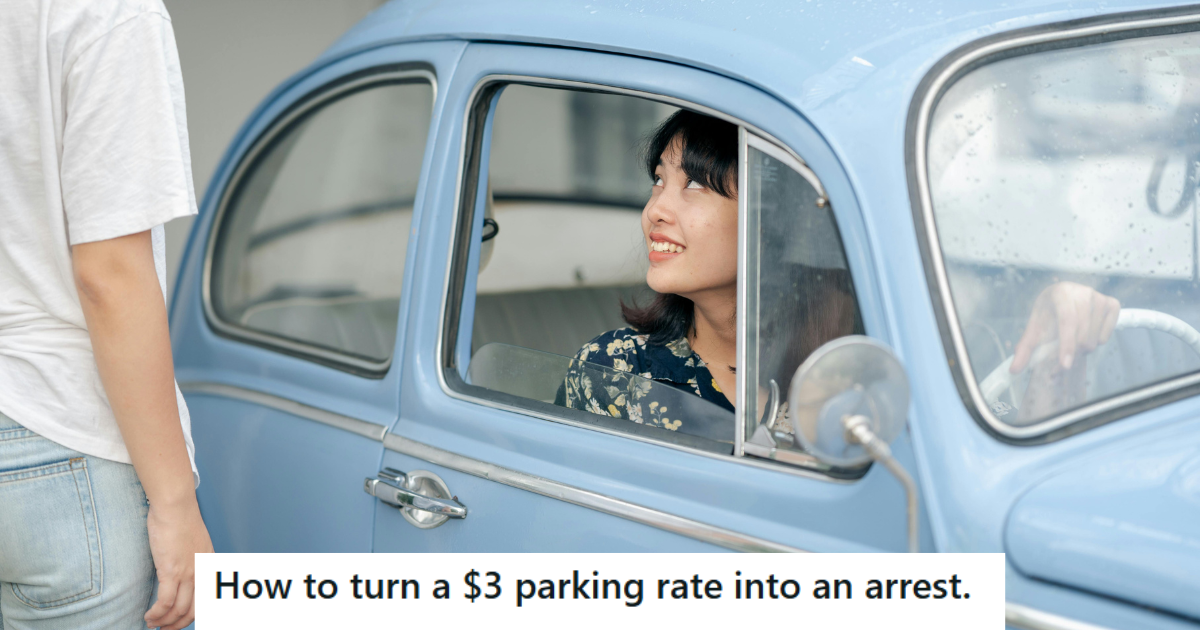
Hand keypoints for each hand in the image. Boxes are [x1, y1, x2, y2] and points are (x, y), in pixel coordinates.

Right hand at [144, 500, 212, 629]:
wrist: (176, 506)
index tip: (180, 621)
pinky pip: (165, 602)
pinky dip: (156, 613)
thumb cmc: (180, 519)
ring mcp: (188, 572)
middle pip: (193, 610)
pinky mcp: (171, 571)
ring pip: (178, 610)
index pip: (207, 600)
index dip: (193, 615)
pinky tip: (149, 615)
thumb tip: (182, 568)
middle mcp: (202, 572)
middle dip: (178, 624)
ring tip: (152, 624)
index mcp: (209, 565)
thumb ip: (191, 556)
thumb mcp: (194, 541)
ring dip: (164, 621)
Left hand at [1011, 281, 1119, 372]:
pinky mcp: (1113, 304)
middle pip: (1083, 335)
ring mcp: (1100, 298)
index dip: (1067, 344)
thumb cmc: (1048, 313)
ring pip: (1095, 339)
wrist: (1063, 296)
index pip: (1068, 321)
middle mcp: (1083, 292)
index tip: (1064, 365)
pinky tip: (1087, 333)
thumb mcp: (1034, 327)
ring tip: (1072, 340)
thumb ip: (1025, 348)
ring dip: (1083, 348)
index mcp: (1061, 293)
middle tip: (1062, 356)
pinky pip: (1107, 335)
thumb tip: (1014, 370)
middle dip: (1072, 353)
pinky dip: (1096, 341)